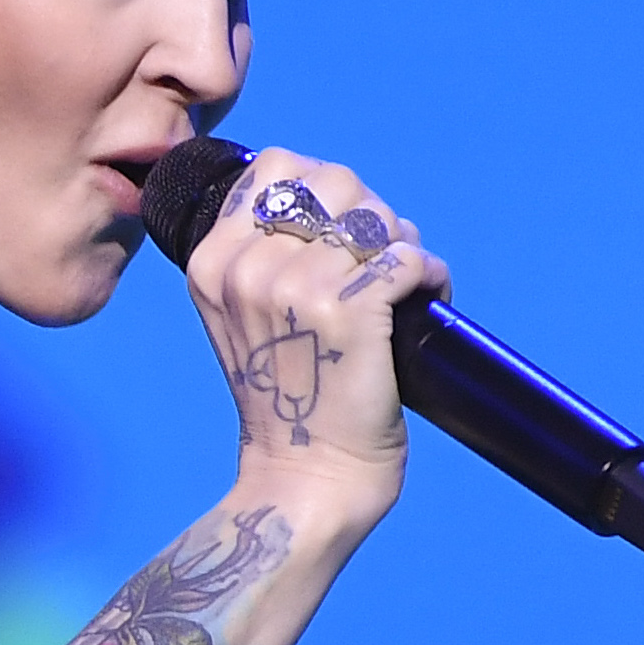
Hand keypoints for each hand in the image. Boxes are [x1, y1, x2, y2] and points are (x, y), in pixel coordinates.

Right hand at [185, 148, 444, 513]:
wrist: (306, 477)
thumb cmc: (287, 396)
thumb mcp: (244, 314)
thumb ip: (265, 252)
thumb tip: (336, 194)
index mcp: (212, 261)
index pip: (278, 166)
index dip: (325, 189)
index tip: (341, 234)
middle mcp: (248, 268)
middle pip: (335, 183)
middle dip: (371, 214)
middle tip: (379, 264)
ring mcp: (297, 288)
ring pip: (378, 217)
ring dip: (404, 244)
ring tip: (403, 285)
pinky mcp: (350, 312)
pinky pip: (410, 257)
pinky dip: (431, 275)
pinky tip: (428, 300)